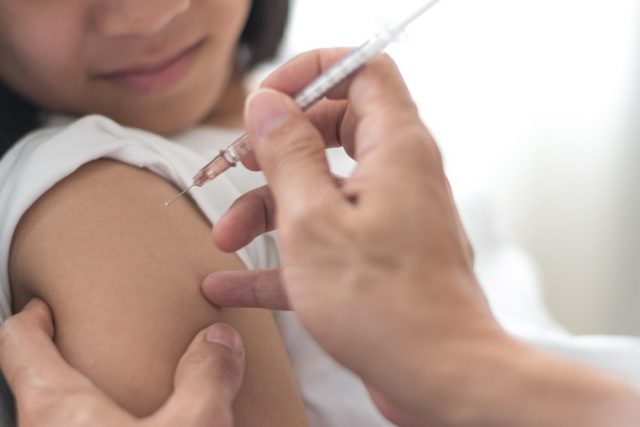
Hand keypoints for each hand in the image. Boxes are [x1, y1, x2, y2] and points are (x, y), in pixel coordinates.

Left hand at [0, 299, 244, 426]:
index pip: (18, 344)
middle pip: (34, 385)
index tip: (42, 306)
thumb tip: (218, 341)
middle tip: (92, 349)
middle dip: (63, 362)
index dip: (29, 318)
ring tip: (121, 397)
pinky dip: (96, 426)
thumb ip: (209, 376)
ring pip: (56, 421)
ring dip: (82, 404)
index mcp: (57, 411)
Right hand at [202, 49, 505, 424]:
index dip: (311, 73)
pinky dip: (281, 256)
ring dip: (268, 207)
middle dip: (276, 147)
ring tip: (225, 238)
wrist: (438, 378)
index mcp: (394, 148)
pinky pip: (323, 240)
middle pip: (331, 129)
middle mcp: (397, 176)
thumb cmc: (386, 305)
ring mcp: (387, 218)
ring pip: (321, 189)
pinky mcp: (376, 258)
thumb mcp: (314, 220)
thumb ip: (287, 154)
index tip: (267, 101)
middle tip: (238, 164)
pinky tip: (232, 282)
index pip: (362, 70)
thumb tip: (266, 104)